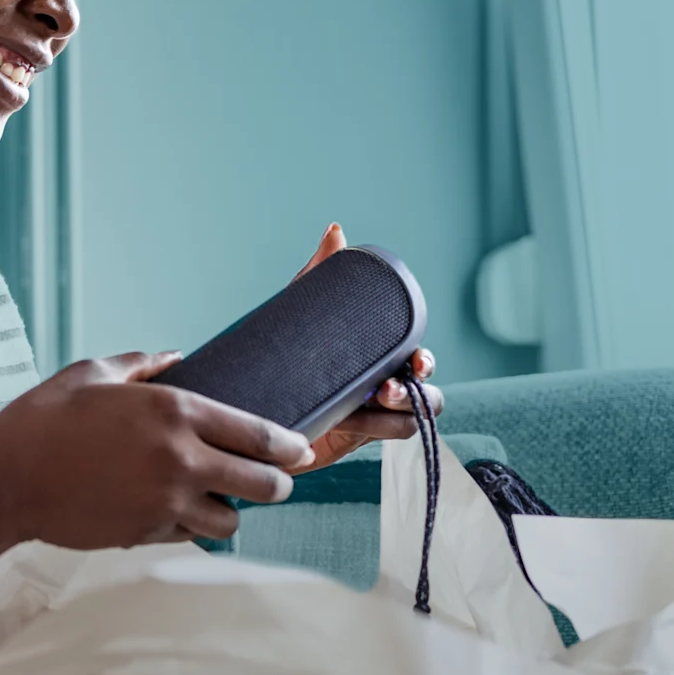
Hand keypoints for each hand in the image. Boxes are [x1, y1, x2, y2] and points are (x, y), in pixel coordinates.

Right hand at [0, 351, 314, 632]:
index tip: (301, 449)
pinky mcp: (145, 533)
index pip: (257, 433)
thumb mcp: (89, 374)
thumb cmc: (41, 420)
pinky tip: (175, 512)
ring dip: (230, 512)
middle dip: (277, 484)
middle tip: (276, 482)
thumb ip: (140, 363)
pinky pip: (188, 535)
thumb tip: (175, 356)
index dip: (289, 445)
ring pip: (230, 521)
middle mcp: (180, 459)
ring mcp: (165, 502)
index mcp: (173, 410)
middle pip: (263, 484)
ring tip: (219, 500)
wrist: (2, 482)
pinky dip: (189, 526)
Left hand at [290, 223, 443, 473]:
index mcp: (379, 357)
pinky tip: (346, 424)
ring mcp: (369, 417)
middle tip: (387, 389)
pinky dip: (369, 432)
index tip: (416, 362)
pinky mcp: (350, 440)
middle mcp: (381, 386)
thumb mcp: (302, 312)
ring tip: (366, 408)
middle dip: (416, 392)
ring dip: (394, 416)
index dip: (424, 361)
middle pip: (425, 394)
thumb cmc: (284, 350)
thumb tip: (336, 232)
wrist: (249, 396)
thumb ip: (321, 274)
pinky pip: (376, 442)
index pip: (417, 359)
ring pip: (406, 422)